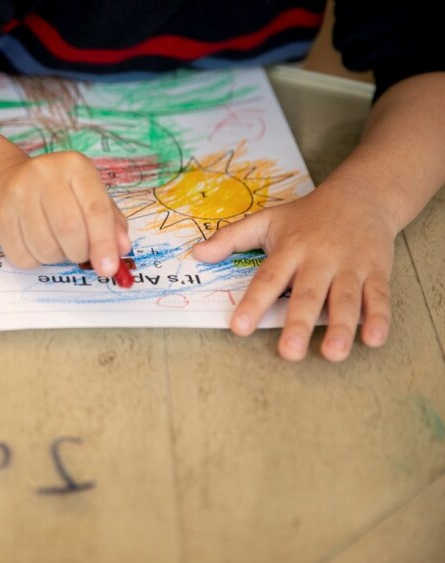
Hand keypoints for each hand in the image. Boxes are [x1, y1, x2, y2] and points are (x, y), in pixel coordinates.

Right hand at [0, 151, 131, 274]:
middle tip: (79, 253)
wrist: (3, 181)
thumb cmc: (56, 192)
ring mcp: (17, 194)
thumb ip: (110, 221)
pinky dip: (35, 260)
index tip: (109, 269)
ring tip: (54, 242)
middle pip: (69, 229)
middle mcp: (43, 174)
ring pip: (45, 248)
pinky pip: (23, 257)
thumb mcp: (87, 195)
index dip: (104, 243)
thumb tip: (122, 248)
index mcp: (74, 166)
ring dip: (56, 257)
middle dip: (80, 252)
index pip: (95, 209)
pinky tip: (33, 242)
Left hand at [192, 187, 395, 360]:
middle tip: (289, 352)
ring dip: (340, 327)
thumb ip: (231, 238)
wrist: (364, 195)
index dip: (253, 304)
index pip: (268, 279)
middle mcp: (320, 259)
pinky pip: (378, 296)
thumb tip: (197, 254)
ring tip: (333, 354)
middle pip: (308, 293)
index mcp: (290, 249)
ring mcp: (350, 266)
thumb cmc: (308, 216)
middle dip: (299, 323)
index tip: (239, 328)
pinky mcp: (377, 271)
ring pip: (345, 299)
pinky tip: (373, 340)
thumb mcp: (268, 220)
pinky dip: (378, 318)